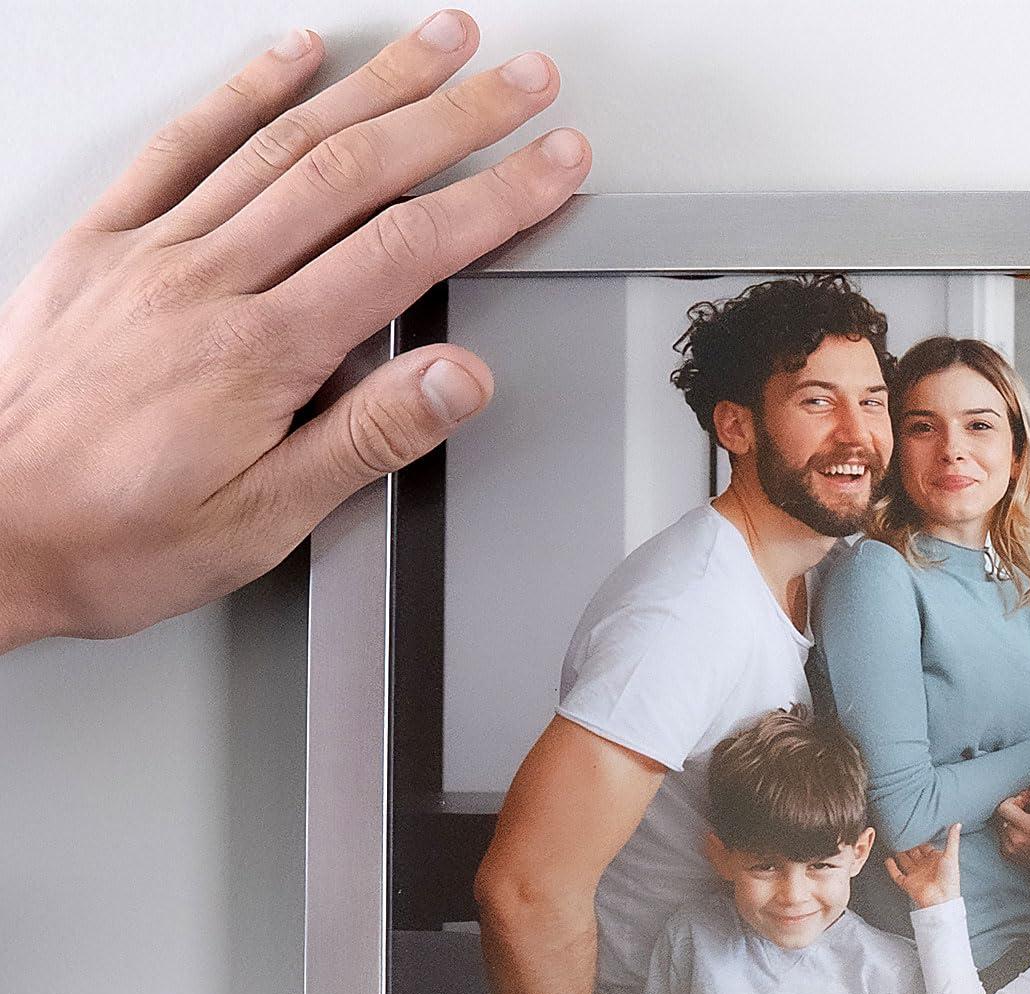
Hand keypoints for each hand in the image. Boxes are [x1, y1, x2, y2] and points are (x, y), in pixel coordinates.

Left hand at [0, 14, 587, 652]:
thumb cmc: (112, 536)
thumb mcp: (265, 520)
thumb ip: (367, 437)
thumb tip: (459, 379)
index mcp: (262, 353)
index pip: (408, 250)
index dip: (497, 199)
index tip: (554, 163)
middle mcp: (208, 282)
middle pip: (356, 172)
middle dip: (455, 116)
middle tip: (522, 79)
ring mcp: (152, 252)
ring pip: (281, 142)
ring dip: (372, 83)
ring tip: (438, 43)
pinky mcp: (101, 245)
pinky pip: (181, 145)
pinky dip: (244, 91)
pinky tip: (291, 57)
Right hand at [884, 824, 961, 908]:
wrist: (942, 900)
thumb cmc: (949, 879)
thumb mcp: (951, 855)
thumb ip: (952, 839)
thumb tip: (957, 823)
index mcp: (935, 860)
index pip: (925, 847)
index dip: (920, 839)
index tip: (914, 829)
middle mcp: (924, 866)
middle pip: (913, 853)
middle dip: (908, 844)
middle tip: (900, 833)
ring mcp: (915, 875)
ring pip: (904, 861)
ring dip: (899, 853)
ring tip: (891, 843)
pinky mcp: (907, 883)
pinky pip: (896, 874)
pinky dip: (891, 867)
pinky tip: (887, 859)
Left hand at [997, 785, 1029, 879]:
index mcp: (1029, 828)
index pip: (1005, 807)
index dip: (1014, 801)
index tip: (1024, 803)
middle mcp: (1016, 840)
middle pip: (1002, 814)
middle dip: (1012, 810)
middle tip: (1026, 812)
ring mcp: (1010, 849)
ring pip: (1001, 824)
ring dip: (1011, 820)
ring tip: (1026, 825)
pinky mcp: (1006, 854)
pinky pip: (1002, 835)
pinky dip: (1010, 831)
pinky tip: (1023, 835)